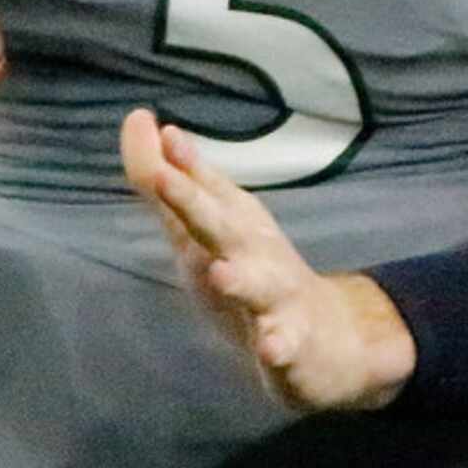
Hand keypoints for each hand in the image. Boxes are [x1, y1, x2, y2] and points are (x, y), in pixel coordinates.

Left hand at [120, 109, 412, 411]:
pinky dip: (279, 346)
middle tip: (163, 177)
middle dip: (193, 201)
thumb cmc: (257, 271)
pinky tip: (269, 349)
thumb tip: (139, 119)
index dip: (177, 168)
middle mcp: (254, 254)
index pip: (198, 193)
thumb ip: (177, 181)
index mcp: (232, 225)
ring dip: (240, 279)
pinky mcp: (292, 345)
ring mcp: (276, 300)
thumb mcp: (213, 226)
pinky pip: (285, 347)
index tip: (158, 132)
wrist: (328, 337)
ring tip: (221, 273)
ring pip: (258, 287)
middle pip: (221, 225)